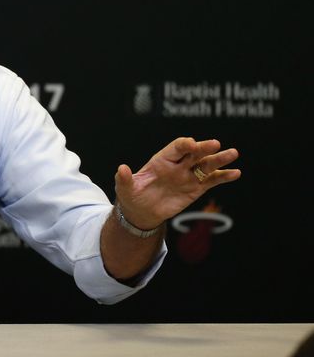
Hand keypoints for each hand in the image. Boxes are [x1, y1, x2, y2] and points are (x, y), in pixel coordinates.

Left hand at [114, 137, 239, 229]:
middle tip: (215, 144)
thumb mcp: (125, 188)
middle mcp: (177, 165)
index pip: (175, 148)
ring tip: (233, 153)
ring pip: (206, 165)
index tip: (191, 144)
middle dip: (204, 148)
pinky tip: (235, 173)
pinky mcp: (196, 188)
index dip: (183, 145)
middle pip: (193, 153)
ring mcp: (188, 176)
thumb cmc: (132, 196)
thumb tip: (121, 169)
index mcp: (161, 160)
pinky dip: (223, 176)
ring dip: (219, 159)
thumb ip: (124, 179)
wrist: (141, 212)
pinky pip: (212, 181)